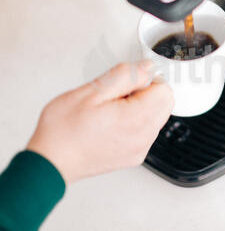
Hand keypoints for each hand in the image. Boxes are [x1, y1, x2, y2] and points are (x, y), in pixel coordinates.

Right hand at [27, 61, 173, 183]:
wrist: (50, 162)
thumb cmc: (63, 130)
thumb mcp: (92, 91)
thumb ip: (126, 76)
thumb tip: (148, 67)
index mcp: (136, 119)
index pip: (166, 91)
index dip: (148, 81)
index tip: (128, 84)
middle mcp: (143, 137)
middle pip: (165, 104)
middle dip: (147, 93)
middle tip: (118, 96)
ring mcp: (140, 149)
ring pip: (156, 117)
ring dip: (141, 108)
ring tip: (111, 111)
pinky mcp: (134, 156)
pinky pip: (146, 132)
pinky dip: (136, 123)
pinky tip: (111, 124)